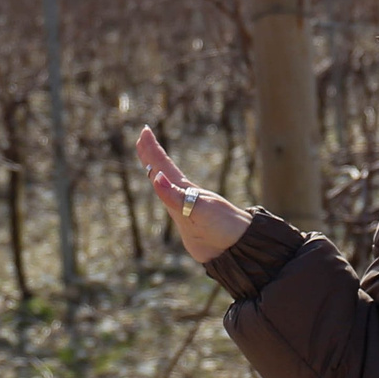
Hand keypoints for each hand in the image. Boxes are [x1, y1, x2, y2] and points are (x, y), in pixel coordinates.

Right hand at [137, 126, 252, 265]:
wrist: (236, 247)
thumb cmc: (222, 226)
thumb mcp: (198, 209)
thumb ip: (175, 196)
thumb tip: (156, 177)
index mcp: (185, 189)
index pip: (164, 164)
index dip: (152, 148)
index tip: (145, 130)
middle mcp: (183, 194)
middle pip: (163, 170)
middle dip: (151, 154)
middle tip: (142, 137)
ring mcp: (184, 206)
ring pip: (165, 183)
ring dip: (155, 170)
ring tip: (149, 162)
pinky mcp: (186, 219)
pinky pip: (168, 199)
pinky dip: (162, 190)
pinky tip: (164, 190)